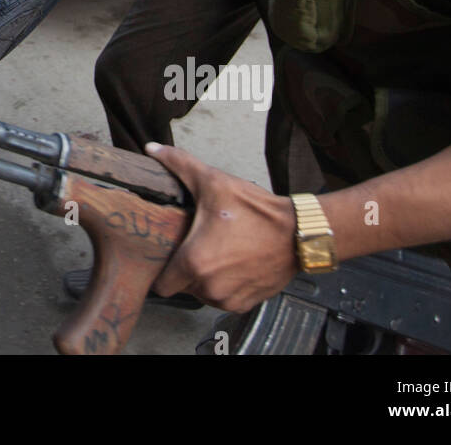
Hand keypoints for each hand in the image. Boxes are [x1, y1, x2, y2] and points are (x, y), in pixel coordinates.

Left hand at [145, 142, 297, 312]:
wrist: (298, 232)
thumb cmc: (255, 210)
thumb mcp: (213, 182)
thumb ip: (178, 164)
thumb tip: (152, 148)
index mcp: (194, 262)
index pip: (161, 285)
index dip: (161, 270)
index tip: (168, 254)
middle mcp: (209, 287)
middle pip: (182, 285)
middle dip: (185, 268)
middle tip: (195, 244)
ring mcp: (229, 298)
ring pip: (203, 293)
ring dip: (205, 278)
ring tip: (216, 251)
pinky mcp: (247, 302)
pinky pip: (224, 299)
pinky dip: (225, 285)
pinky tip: (231, 262)